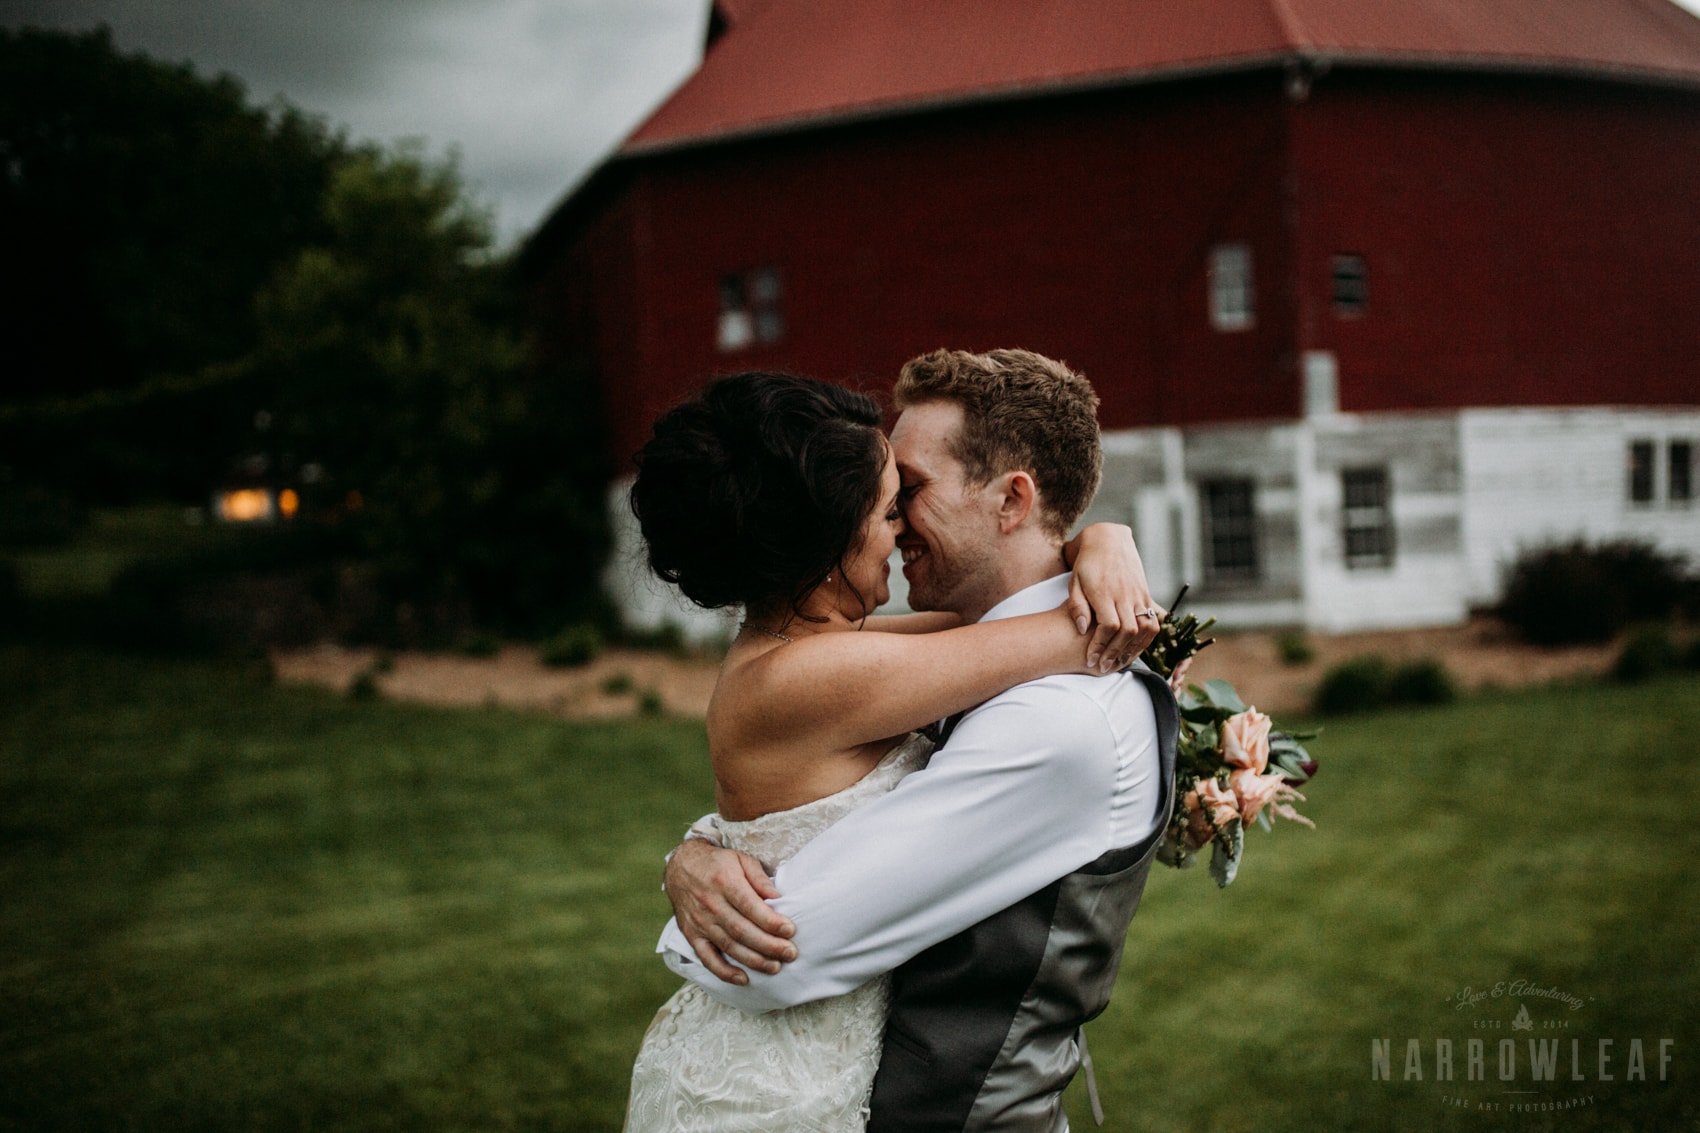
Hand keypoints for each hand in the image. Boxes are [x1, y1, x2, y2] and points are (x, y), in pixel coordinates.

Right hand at [663, 839, 797, 984]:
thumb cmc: (717, 863)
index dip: (771, 921)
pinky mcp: (692, 935)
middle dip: (768, 945)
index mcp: (725, 882)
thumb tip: (778, 898)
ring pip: (729, 946)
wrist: (681, 867)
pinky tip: (743, 979)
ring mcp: (700, 922)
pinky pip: (707, 958)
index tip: (790, 930)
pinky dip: (724, 972)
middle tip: (789, 953)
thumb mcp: (740, 859)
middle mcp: (711, 904)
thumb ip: (759, 878)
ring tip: (775, 967)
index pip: (750, 906)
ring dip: (753, 960)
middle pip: (742, 930)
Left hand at [1063, 523, 1163, 671]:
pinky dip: (1146, 638)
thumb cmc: (1086, 563)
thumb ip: (1077, 606)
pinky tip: (1135, 648)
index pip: (1108, 626)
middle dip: (1115, 653)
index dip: (1100, 645)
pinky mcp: (1146, 593)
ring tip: (1120, 662)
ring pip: (1145, 628)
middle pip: (1127, 631)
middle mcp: (1124, 593)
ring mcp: (1138, 593)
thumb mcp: (1074, 582)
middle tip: (1103, 667)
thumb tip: (1082, 629)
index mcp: (1104, 591)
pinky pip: (1152, 620)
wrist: (1109, 539)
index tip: (1091, 659)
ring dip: (1134, 649)